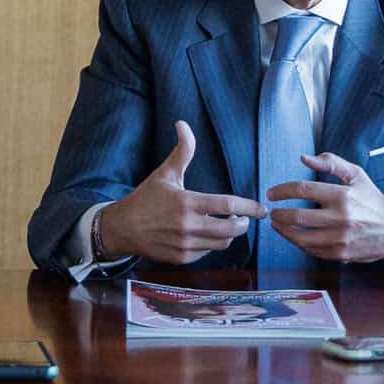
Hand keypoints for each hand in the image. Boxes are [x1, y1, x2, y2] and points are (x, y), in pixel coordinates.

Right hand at [103, 121, 269, 263]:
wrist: (122, 228)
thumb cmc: (146, 198)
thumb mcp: (165, 174)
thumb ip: (182, 151)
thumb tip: (183, 124)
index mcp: (187, 203)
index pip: (228, 205)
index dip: (249, 207)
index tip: (261, 208)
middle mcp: (188, 226)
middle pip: (231, 229)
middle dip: (244, 223)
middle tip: (245, 217)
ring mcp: (185, 245)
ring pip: (222, 243)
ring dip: (230, 234)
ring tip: (228, 224)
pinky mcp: (182, 258)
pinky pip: (207, 252)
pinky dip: (212, 243)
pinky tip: (208, 234)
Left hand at [265, 152, 383, 263]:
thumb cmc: (372, 200)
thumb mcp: (356, 175)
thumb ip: (331, 163)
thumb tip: (304, 158)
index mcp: (343, 195)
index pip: (303, 190)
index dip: (282, 191)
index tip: (271, 193)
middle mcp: (341, 218)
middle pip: (298, 216)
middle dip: (279, 214)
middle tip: (271, 212)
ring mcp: (341, 239)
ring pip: (302, 237)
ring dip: (284, 231)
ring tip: (277, 225)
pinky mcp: (341, 254)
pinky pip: (312, 251)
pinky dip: (299, 244)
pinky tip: (294, 236)